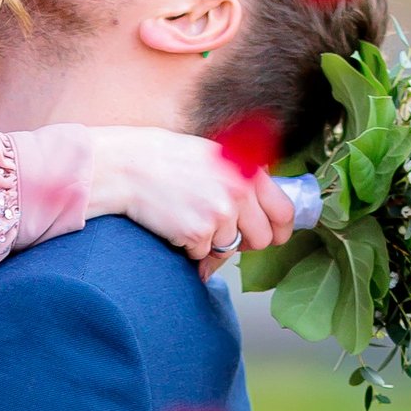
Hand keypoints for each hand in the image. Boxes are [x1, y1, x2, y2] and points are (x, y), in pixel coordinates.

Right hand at [81, 126, 294, 262]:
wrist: (126, 165)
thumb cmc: (164, 158)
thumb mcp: (214, 155)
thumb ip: (243, 177)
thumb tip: (265, 208)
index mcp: (248, 170)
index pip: (285, 212)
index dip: (278, 230)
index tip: (269, 236)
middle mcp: (239, 191)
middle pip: (261, 239)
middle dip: (242, 243)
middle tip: (218, 233)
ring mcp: (219, 213)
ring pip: (229, 249)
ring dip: (210, 244)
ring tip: (187, 220)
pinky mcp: (197, 233)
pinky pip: (202, 255)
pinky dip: (188, 248)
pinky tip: (173, 225)